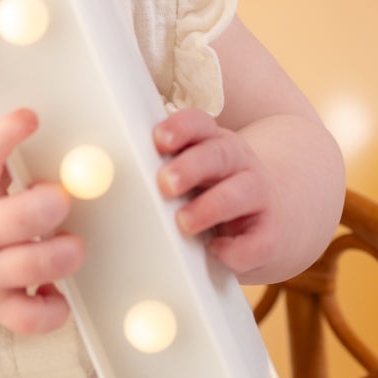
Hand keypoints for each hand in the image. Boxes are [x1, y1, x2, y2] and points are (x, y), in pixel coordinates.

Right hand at [0, 107, 84, 334]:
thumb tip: (46, 152)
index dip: (4, 136)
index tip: (27, 118)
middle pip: (18, 220)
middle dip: (48, 205)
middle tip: (60, 197)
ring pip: (31, 268)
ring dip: (61, 255)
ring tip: (70, 245)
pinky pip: (29, 319)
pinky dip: (53, 311)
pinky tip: (55, 292)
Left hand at [153, 108, 284, 275]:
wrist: (266, 221)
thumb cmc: (209, 195)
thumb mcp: (190, 175)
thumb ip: (159, 171)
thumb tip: (107, 178)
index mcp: (213, 143)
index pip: (200, 125)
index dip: (181, 128)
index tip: (159, 140)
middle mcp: (239, 164)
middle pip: (219, 154)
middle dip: (191, 166)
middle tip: (165, 183)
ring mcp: (259, 196)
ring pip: (243, 191)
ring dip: (212, 206)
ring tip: (184, 222)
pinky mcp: (270, 233)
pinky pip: (259, 240)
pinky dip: (237, 248)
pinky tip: (215, 252)